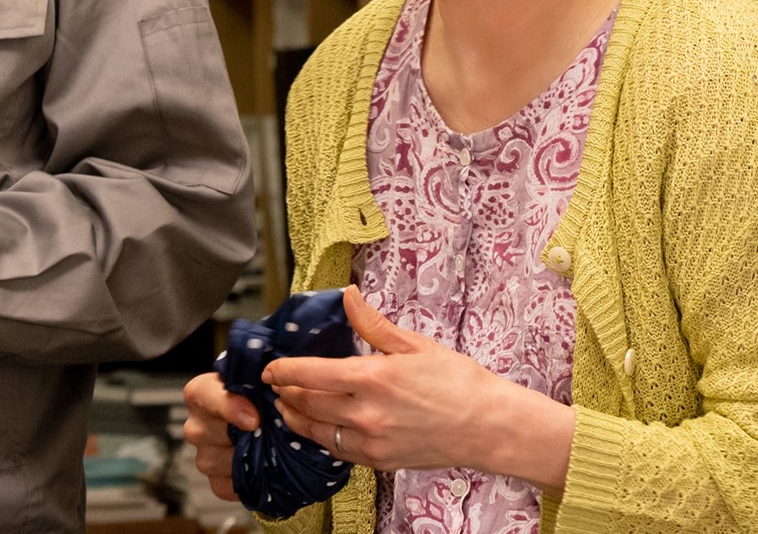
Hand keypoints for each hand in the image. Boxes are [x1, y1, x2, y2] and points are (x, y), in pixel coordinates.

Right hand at [182, 372, 258, 502]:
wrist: (268, 421)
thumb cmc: (259, 395)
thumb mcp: (259, 379)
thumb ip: (259, 379)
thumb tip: (275, 386)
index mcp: (201, 392)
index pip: (204, 395)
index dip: (228, 408)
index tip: (253, 419)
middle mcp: (196, 424)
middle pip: (208, 433)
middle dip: (242, 434)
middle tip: (267, 432)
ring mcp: (203, 454)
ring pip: (215, 461)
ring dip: (244, 456)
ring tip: (264, 447)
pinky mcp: (214, 480)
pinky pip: (225, 485)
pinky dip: (245, 479)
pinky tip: (258, 466)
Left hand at [264, 287, 574, 488]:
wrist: (487, 426)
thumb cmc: (457, 381)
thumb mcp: (414, 344)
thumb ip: (372, 324)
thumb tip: (348, 296)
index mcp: (371, 377)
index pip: (310, 374)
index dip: (283, 370)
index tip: (269, 368)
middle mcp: (365, 413)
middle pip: (307, 404)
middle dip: (287, 394)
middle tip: (277, 385)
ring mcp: (370, 441)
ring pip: (317, 432)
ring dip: (297, 419)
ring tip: (288, 407)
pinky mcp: (379, 461)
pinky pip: (338, 450)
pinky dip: (323, 438)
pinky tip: (320, 428)